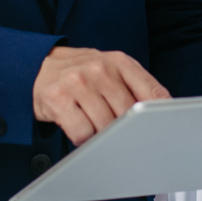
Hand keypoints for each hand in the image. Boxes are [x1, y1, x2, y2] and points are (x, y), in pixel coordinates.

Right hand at [32, 46, 170, 143]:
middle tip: (116, 130)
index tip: (163, 131)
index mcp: (120, 62)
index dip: (160, 116)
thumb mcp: (111, 70)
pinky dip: (83, 138)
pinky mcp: (59, 98)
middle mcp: (101, 69)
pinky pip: (83, 133)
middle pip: (129, 115)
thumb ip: (136, 87)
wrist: (37, 66)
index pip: (152, 93)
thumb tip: (163, 111)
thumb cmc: (80, 74)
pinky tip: (77, 126)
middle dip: (125, 130)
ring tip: (92, 123)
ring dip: (101, 135)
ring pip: (106, 127)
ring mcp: (79, 82)